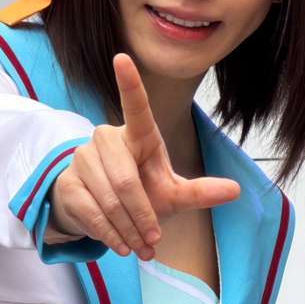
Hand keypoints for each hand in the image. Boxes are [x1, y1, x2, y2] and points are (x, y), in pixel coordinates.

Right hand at [49, 53, 239, 258]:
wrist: (99, 211)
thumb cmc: (141, 193)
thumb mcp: (171, 193)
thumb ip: (200, 192)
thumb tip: (236, 189)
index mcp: (138, 134)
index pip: (134, 106)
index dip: (129, 82)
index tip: (121, 57)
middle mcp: (106, 138)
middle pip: (126, 181)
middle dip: (143, 216)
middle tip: (153, 239)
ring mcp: (83, 158)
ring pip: (109, 200)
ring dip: (128, 230)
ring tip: (138, 246)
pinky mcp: (68, 181)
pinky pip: (91, 211)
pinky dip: (109, 234)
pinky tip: (119, 244)